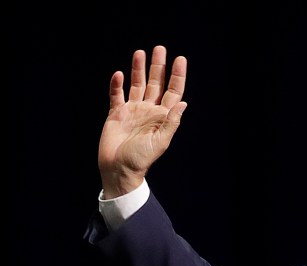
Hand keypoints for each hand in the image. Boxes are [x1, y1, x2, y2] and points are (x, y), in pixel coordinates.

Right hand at [98, 45, 186, 198]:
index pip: (173, 92)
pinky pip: (117, 95)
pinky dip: (117, 85)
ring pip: (137, 85)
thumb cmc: (141, 159)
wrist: (119, 169)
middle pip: (155, 83)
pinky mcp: (116, 114)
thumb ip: (171, 122)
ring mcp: (133, 110)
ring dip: (138, 69)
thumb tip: (183, 104)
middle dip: (158, 66)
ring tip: (140, 52)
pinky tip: (119, 74)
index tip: (180, 59)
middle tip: (160, 48)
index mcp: (162, 116)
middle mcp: (149, 110)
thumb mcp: (161, 142)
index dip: (177, 76)